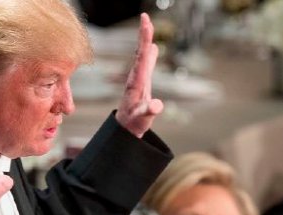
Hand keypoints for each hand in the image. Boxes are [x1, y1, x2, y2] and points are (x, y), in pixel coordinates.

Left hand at [115, 13, 163, 137]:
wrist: (125, 129)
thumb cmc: (134, 123)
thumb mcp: (142, 118)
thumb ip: (149, 110)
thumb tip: (157, 105)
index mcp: (137, 81)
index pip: (142, 55)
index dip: (145, 38)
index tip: (145, 21)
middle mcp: (136, 77)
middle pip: (141, 51)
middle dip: (144, 34)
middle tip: (145, 17)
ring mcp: (138, 79)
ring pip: (142, 56)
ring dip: (145, 41)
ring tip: (147, 26)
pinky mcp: (141, 84)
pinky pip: (146, 65)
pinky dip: (149, 53)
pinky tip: (153, 48)